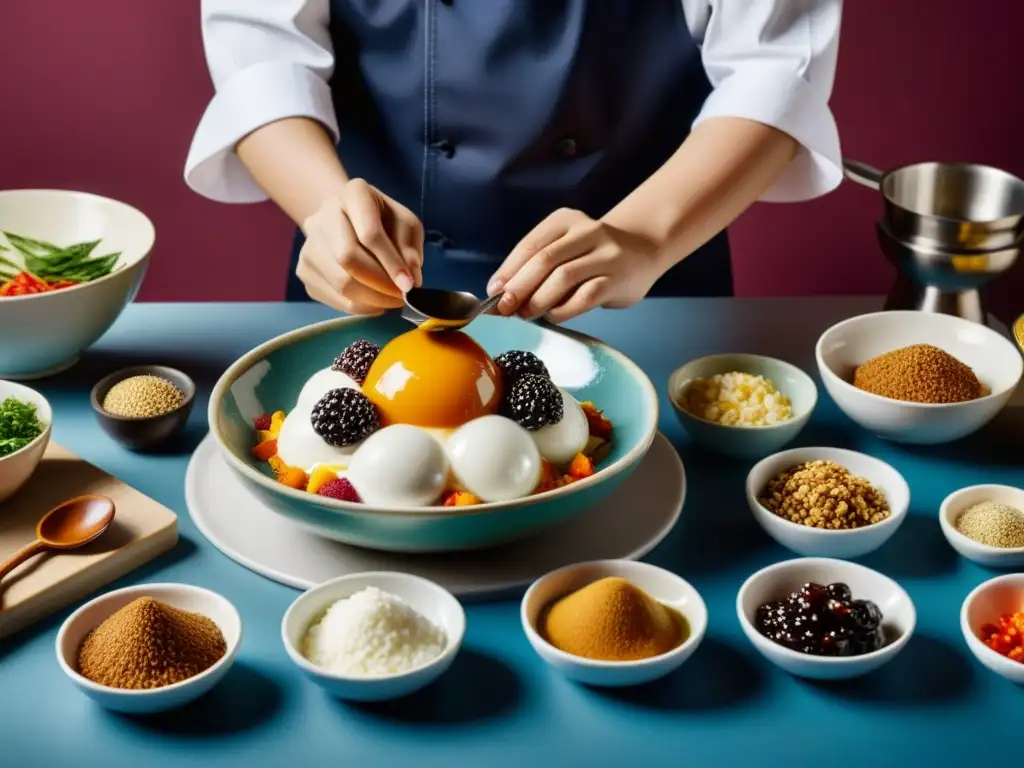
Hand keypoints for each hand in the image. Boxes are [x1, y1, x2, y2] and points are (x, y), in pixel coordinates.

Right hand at [297, 179, 423, 313]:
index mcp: (353, 194)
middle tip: (401, 296)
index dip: (391, 263)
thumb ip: (410, 248)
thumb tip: (410, 279)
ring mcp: (308, 245)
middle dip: (380, 284)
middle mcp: (323, 216)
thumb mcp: (405, 224)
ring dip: (373, 299)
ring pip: (340, 283)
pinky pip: (334, 299)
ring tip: (392, 301)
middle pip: (348, 259)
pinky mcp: (304, 271)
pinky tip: (374, 301)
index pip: (369, 233)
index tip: (409, 285)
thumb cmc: (383, 221)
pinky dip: (360, 306)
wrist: (345, 220)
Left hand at [487, 208, 663, 322]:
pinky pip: (586, 296)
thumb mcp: (564, 247)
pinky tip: (553, 316)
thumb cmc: (591, 253)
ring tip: (526, 314)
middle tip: (504, 308)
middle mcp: (586, 232)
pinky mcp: (618, 279)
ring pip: (564, 277)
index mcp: (564, 220)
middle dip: (519, 286)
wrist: (643, 248)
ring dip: (539, 299)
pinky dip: (564, 309)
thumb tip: (501, 294)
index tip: (492, 293)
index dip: (508, 271)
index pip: (530, 245)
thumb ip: (536, 266)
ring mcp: (605, 254)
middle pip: (544, 259)